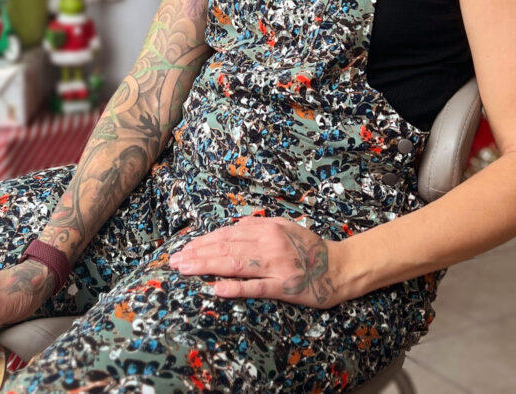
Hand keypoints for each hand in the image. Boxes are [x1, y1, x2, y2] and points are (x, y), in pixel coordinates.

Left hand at [168, 217, 343, 308]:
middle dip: (197, 254)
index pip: (228, 234)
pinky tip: (216, 290)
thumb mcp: (284, 227)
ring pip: (235, 265)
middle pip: (226, 248)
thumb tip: (233, 226)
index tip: (184, 248)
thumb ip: (259, 226)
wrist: (340, 267)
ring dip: (206, 267)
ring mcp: (276, 266)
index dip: (204, 241)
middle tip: (174, 261)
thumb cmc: (309, 248)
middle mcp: (269, 244)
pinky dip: (235, 288)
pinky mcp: (285, 287)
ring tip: (186, 270)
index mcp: (267, 229)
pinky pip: (256, 288)